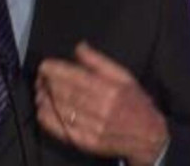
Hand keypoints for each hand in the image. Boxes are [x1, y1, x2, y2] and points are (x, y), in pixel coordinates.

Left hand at [35, 42, 167, 165]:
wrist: (149, 137)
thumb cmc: (136, 104)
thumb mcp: (124, 76)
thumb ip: (99, 62)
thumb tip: (80, 47)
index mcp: (111, 90)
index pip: (76, 77)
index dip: (56, 70)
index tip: (44, 65)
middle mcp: (102, 109)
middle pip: (65, 92)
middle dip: (47, 82)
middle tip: (40, 76)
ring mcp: (94, 128)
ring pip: (61, 110)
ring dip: (45, 98)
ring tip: (40, 90)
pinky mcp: (87, 142)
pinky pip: (61, 129)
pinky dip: (48, 118)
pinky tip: (42, 109)